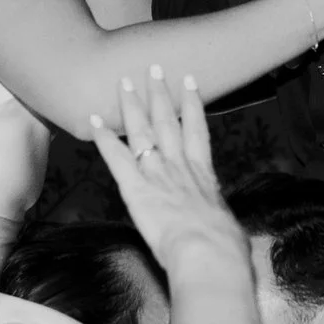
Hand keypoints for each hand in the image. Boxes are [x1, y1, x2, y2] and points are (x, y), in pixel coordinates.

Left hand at [89, 67, 250, 282]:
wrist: (208, 254)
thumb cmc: (225, 249)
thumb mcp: (230, 230)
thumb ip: (222, 224)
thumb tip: (227, 235)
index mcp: (204, 177)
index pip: (196, 132)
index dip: (192, 105)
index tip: (188, 82)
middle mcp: (179, 169)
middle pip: (167, 123)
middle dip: (159, 94)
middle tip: (154, 69)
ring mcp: (157, 176)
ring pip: (142, 133)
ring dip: (132, 105)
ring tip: (125, 81)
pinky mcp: (135, 189)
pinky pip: (116, 159)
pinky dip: (104, 138)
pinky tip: (93, 121)